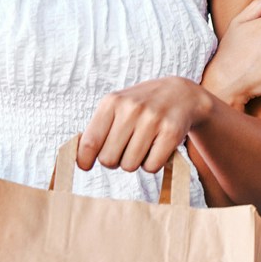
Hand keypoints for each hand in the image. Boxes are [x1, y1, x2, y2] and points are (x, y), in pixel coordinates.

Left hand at [79, 77, 212, 173]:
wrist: (181, 94)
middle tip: (124, 148)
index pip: (89, 142)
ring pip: (130, 166)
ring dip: (134, 162)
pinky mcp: (171, 132)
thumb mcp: (117, 106)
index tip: (86, 165)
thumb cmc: (141, 106)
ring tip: (142, 146)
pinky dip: (152, 163)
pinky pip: (151, 167)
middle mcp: (131, 109)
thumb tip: (79, 158)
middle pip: (108, 159)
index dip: (85, 160)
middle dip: (114, 160)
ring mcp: (152, 120)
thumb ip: (97, 129)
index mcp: (112, 102)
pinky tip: (156, 148)